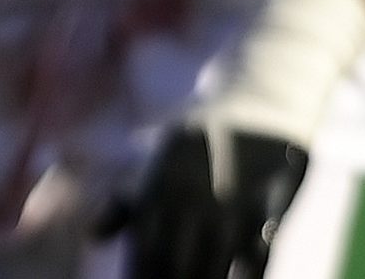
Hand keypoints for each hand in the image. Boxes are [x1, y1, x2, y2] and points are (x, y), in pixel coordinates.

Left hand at [120, 121, 311, 278]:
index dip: (142, 275)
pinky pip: (259, 257)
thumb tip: (93, 236)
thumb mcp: (157, 162)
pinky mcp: (271, 206)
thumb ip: (125, 203)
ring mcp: (232, 203)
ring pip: (216, 265)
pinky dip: (248, 278)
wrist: (257, 102)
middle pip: (179, 264)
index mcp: (160, 187)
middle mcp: (192, 197)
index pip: (146, 250)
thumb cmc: (198, 142)